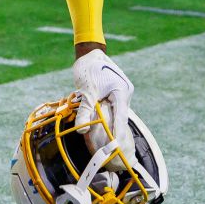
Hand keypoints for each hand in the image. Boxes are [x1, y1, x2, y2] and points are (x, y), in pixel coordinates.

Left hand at [72, 48, 134, 168]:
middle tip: (111, 149)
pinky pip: (110, 109)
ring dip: (109, 125)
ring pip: (115, 113)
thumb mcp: (85, 91)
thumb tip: (81, 130)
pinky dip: (106, 118)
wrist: (89, 54)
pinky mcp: (113, 94)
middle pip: (120, 116)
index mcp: (121, 91)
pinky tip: (102, 129)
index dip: (118, 132)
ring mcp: (119, 94)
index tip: (116, 146)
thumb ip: (84, 110)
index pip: (121, 116)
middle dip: (115, 132)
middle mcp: (123, 93)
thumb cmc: (88, 69)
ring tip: (107, 143)